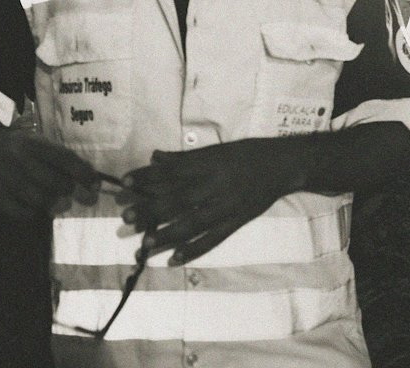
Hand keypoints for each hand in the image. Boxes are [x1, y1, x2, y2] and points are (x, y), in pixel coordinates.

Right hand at [0, 128, 97, 220]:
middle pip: (54, 182)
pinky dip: (32, 213)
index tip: (95, 184)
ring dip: (54, 204)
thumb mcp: (40, 142)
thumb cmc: (19, 146)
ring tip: (60, 203)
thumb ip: (62, 157)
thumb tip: (92, 178)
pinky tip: (35, 208)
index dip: (84, 173)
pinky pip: (20, 212)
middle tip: (78, 195)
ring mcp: (6, 179)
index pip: (65, 159)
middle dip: (70, 191)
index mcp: (35, 144)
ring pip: (39, 199)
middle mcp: (21, 160)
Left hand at [118, 138, 304, 264]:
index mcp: (210, 163)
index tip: (125, 183)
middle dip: (152, 209)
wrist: (284, 166)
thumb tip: (155, 157)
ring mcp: (227, 206)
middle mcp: (217, 185)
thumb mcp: (217, 149)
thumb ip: (186, 157)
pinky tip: (175, 259)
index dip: (148, 177)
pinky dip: (194, 250)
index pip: (173, 172)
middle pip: (179, 199)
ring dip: (167, 234)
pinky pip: (214, 239)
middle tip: (127, 217)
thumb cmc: (248, 153)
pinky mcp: (237, 221)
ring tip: (145, 243)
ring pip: (193, 223)